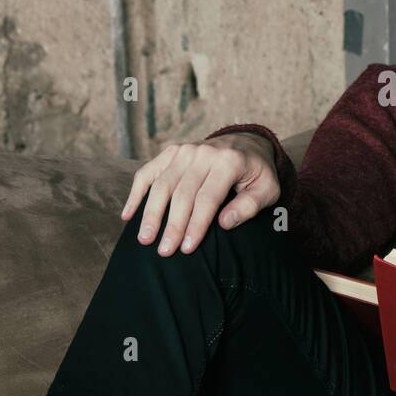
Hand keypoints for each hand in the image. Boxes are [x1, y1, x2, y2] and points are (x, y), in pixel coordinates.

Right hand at [120, 133, 279, 256]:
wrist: (247, 143)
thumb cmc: (257, 173)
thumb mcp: (267, 189)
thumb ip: (249, 206)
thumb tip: (224, 223)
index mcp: (229, 162)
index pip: (208, 198)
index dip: (196, 225)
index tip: (186, 249)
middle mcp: (203, 153)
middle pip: (182, 194)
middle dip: (172, 225)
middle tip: (164, 251)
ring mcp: (185, 150)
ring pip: (162, 184)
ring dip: (151, 213)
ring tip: (144, 239)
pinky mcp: (171, 152)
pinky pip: (148, 172)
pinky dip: (136, 193)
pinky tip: (128, 215)